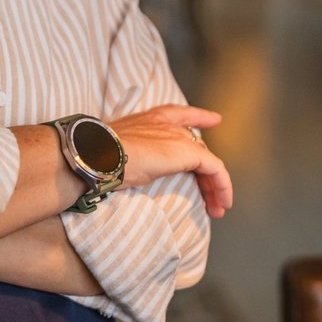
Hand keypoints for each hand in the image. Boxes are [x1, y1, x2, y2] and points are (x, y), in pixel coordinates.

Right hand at [110, 104, 232, 218]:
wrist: (99, 153)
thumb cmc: (100, 154)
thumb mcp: (118, 150)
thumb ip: (131, 153)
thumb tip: (126, 168)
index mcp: (149, 119)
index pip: (179, 113)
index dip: (198, 116)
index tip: (214, 119)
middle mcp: (166, 124)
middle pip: (196, 146)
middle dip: (206, 172)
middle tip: (212, 197)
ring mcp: (177, 137)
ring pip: (207, 161)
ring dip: (215, 186)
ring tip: (217, 207)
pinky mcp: (187, 152)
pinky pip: (215, 169)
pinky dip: (222, 186)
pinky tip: (222, 203)